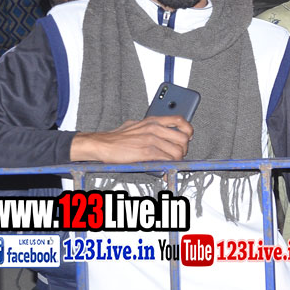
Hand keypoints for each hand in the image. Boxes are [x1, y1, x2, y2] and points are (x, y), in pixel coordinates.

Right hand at [70, 116, 192, 161]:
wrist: (102, 144)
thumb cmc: (118, 137)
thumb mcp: (137, 125)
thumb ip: (152, 127)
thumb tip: (164, 133)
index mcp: (153, 120)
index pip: (180, 121)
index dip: (188, 130)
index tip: (187, 137)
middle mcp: (154, 128)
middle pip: (183, 139)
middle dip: (183, 150)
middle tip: (178, 154)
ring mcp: (151, 140)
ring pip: (177, 152)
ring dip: (176, 160)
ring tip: (170, 163)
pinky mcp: (147, 152)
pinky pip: (167, 160)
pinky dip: (169, 166)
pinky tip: (165, 169)